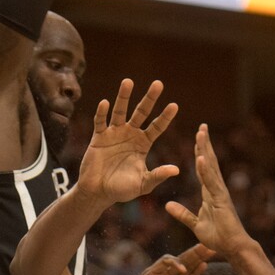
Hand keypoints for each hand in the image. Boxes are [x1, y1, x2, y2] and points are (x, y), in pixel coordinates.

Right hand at [77, 79, 179, 206]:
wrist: (98, 193)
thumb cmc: (121, 190)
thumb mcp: (143, 184)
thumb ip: (157, 176)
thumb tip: (177, 170)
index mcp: (143, 144)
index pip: (157, 127)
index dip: (165, 117)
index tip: (174, 106)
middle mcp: (130, 135)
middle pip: (141, 112)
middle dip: (150, 98)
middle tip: (158, 84)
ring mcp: (114, 134)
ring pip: (120, 111)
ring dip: (124, 97)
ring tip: (128, 82)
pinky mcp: (99, 137)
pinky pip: (100, 122)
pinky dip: (102, 113)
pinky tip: (105, 103)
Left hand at [166, 124, 251, 258]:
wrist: (232, 247)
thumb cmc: (218, 237)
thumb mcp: (194, 224)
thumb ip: (183, 214)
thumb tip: (168, 206)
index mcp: (210, 193)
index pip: (203, 169)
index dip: (200, 153)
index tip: (197, 138)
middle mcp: (216, 188)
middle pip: (208, 162)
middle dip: (204, 144)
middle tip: (202, 126)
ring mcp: (219, 192)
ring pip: (211, 167)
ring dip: (205, 149)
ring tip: (201, 132)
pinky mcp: (221, 199)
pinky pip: (211, 181)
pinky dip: (205, 169)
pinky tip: (200, 157)